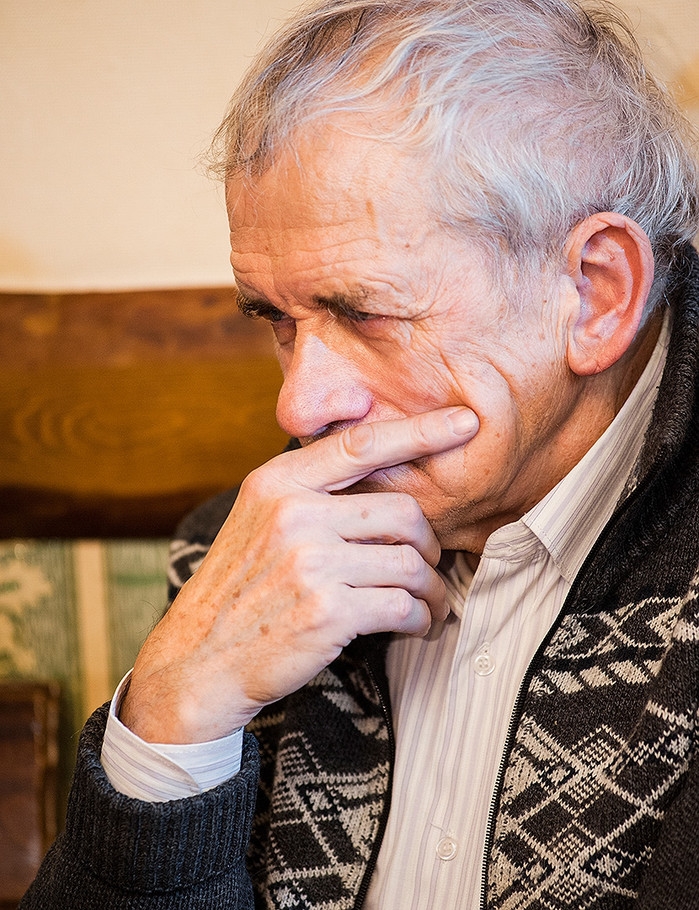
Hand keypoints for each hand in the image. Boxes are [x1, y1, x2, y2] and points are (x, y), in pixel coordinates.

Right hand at [120, 407, 477, 742]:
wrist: (200, 659)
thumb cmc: (240, 589)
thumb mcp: (258, 520)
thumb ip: (309, 491)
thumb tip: (380, 474)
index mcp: (278, 482)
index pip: (361, 444)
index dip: (420, 431)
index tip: (463, 422)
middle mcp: (294, 513)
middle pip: (402, 511)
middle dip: (428, 544)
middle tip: (429, 566)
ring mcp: (310, 562)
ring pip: (409, 562)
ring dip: (431, 589)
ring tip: (430, 603)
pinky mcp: (327, 610)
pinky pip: (403, 605)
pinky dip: (421, 618)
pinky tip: (416, 625)